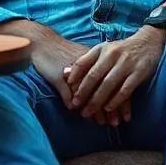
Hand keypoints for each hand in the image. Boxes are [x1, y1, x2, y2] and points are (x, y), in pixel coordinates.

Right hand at [0, 20, 115, 125]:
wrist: (41, 41)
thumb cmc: (60, 51)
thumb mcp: (79, 63)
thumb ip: (89, 77)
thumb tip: (100, 93)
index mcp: (97, 61)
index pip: (114, 82)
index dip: (120, 100)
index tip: (124, 115)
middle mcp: (89, 66)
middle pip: (105, 89)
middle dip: (112, 108)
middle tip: (116, 123)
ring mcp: (76, 73)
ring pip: (92, 94)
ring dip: (98, 110)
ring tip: (102, 123)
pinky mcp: (62, 77)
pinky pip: (73, 94)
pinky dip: (78, 105)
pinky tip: (81, 114)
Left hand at [64, 27, 165, 120]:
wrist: (148, 42)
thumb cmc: (121, 50)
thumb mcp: (104, 51)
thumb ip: (87, 61)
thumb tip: (65, 74)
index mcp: (101, 49)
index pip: (83, 62)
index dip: (74, 76)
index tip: (67, 89)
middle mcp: (112, 55)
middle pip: (94, 76)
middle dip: (83, 93)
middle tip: (76, 106)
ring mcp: (126, 63)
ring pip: (108, 84)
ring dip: (98, 100)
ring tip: (90, 112)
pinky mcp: (139, 72)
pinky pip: (125, 89)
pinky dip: (116, 100)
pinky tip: (109, 108)